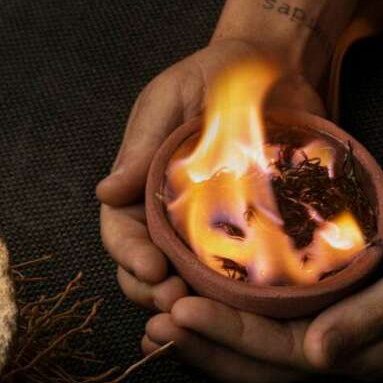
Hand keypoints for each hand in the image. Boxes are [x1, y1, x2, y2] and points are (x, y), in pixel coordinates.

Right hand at [97, 38, 324, 314]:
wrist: (276, 68)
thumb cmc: (213, 76)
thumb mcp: (170, 99)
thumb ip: (142, 144)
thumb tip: (106, 193)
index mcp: (139, 189)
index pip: (121, 232)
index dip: (129, 255)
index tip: (150, 268)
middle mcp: (168, 219)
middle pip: (146, 270)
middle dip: (155, 291)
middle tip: (176, 303)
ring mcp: (210, 233)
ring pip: (188, 282)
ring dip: (193, 303)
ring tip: (208, 314)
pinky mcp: (253, 237)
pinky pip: (241, 275)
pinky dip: (238, 294)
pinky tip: (250, 306)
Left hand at [142, 182, 382, 382]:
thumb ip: (378, 318)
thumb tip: (320, 356)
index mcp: (356, 350)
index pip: (273, 352)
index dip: (222, 335)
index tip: (176, 311)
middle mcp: (332, 345)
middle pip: (250, 359)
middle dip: (198, 344)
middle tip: (148, 321)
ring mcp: (324, 323)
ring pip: (249, 342)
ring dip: (203, 332)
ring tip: (154, 312)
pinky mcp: (319, 296)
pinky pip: (261, 312)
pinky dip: (224, 305)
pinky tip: (192, 284)